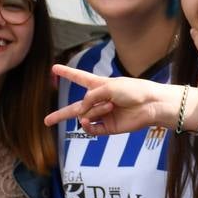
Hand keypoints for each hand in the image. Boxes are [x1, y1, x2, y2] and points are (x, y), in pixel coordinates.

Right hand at [45, 64, 192, 134]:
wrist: (150, 105)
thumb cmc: (134, 90)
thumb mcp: (108, 86)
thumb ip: (91, 97)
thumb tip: (81, 112)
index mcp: (99, 85)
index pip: (79, 78)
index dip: (67, 73)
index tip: (54, 68)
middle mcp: (99, 101)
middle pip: (75, 107)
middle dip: (60, 114)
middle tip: (46, 120)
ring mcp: (102, 115)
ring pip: (85, 116)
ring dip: (94, 111)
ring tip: (110, 106)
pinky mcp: (107, 128)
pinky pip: (90, 129)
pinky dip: (88, 125)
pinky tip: (89, 121)